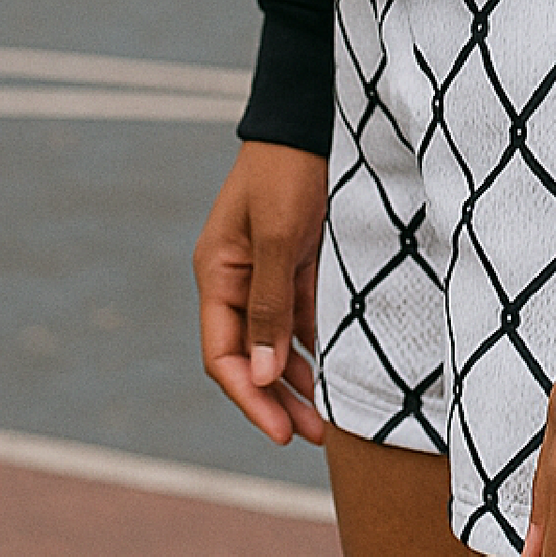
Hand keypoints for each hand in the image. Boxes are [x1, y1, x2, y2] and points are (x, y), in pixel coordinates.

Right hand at [193, 141, 328, 446]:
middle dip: (278, 400)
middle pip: (252, 357)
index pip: (225, 355)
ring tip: (329, 418)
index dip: (250, 399)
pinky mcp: (298, 262)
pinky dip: (316, 345)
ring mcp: (268, 272)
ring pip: (278, 342)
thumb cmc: (289, 172)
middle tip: (313, 437)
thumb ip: (270, 305)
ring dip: (298, 379)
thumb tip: (261, 376)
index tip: (282, 433)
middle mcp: (237, 280)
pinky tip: (337, 369)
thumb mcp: (279, 237)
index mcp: (218, 275)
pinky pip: (302, 316)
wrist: (310, 119)